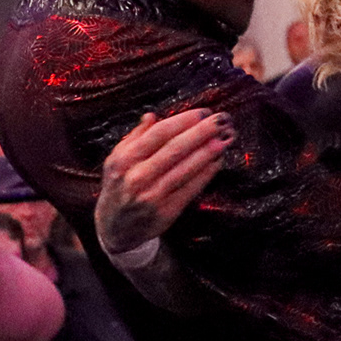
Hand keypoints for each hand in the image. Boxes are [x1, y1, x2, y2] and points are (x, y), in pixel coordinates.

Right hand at [96, 110, 233, 256]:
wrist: (115, 228)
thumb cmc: (119, 187)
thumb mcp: (116, 159)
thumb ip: (135, 137)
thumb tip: (152, 116)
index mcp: (124, 159)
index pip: (159, 133)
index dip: (184, 121)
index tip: (203, 112)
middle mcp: (137, 177)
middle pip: (175, 149)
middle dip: (202, 132)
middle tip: (222, 119)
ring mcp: (152, 196)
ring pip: (185, 169)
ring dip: (208, 152)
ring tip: (225, 138)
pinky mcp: (166, 212)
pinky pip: (191, 188)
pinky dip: (206, 173)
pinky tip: (217, 161)